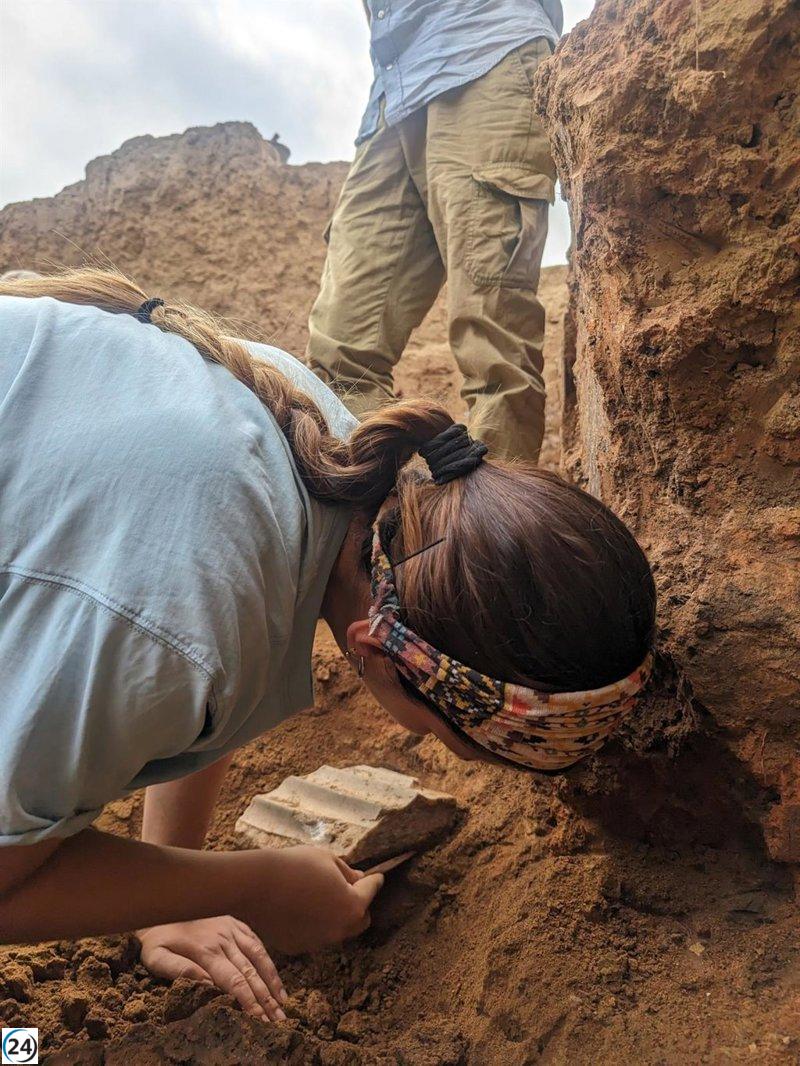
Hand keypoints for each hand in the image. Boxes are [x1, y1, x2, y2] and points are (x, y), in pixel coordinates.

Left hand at [137, 915, 287, 1021]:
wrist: (162, 905)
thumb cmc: (156, 939)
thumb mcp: (156, 956)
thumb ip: (179, 970)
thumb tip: (207, 985)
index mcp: (205, 951)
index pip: (233, 981)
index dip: (248, 1001)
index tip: (260, 1019)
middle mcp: (223, 939)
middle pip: (250, 973)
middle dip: (266, 998)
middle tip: (279, 1021)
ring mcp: (231, 929)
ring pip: (258, 957)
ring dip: (272, 981)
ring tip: (283, 1003)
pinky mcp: (235, 923)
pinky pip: (256, 943)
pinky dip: (268, 961)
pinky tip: (275, 977)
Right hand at [246, 846, 383, 954]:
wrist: (256, 886)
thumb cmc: (294, 866)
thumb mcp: (327, 859)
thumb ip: (347, 872)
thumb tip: (357, 879)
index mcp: (352, 906)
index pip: (371, 891)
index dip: (375, 881)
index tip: (377, 876)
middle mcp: (340, 930)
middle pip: (361, 920)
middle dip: (359, 905)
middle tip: (350, 888)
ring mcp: (319, 942)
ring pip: (337, 930)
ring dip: (336, 916)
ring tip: (320, 897)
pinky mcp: (299, 947)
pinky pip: (315, 935)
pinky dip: (314, 924)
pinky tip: (300, 908)